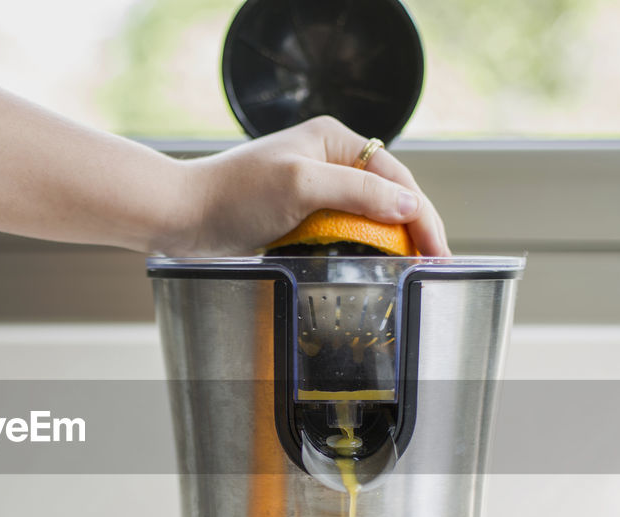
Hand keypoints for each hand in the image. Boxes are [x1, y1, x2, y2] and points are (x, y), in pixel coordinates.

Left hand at [161, 116, 449, 257]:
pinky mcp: (298, 216)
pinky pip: (343, 231)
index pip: (395, 176)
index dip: (422, 214)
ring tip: (413, 272)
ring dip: (391, 241)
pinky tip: (375, 269)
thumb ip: (356, 192)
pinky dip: (362, 249)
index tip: (438, 251)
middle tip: (433, 267)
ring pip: (367, 216)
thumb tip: (408, 205)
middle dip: (413, 229)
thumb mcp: (300, 185)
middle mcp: (328, 160)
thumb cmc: (233, 195)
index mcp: (334, 140)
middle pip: (387, 195)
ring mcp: (314, 189)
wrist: (181, 216)